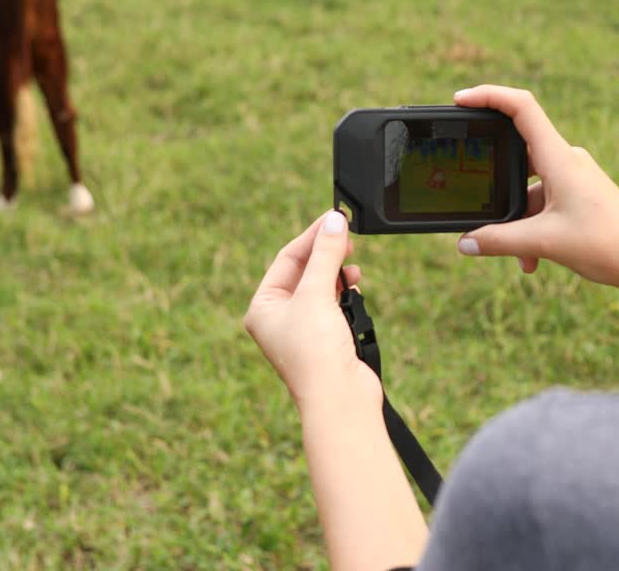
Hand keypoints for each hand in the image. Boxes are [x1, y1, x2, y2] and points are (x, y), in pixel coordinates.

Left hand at [244, 210, 378, 409]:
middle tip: (347, 237)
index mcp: (263, 307)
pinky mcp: (328, 339)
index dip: (312, 236)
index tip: (335, 218)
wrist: (339, 400)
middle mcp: (280, 318)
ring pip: (322, 288)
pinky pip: (336, 305)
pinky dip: (346, 295)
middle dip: (327, 254)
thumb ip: (326, 255)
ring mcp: (304, 330)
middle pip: (305, 271)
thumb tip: (334, 221)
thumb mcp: (316, 295)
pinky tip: (355, 290)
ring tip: (353, 267)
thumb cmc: (315, 354)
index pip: (287, 259)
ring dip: (338, 274)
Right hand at [453, 85, 618, 294]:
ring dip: (519, 222)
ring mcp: (575, 177)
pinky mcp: (581, 195)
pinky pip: (545, 203)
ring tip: (522, 257)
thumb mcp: (545, 243)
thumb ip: (499, 241)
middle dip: (498, 189)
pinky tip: (534, 259)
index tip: (460, 100)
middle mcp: (567, 160)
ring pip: (530, 190)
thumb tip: (465, 244)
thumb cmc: (607, 245)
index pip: (521, 107)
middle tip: (479, 208)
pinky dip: (534, 228)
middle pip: (517, 154)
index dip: (489, 95)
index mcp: (559, 158)